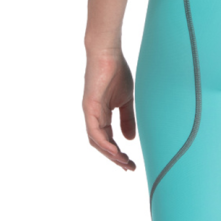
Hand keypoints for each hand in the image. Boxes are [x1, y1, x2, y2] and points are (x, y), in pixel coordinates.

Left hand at [83, 52, 136, 170]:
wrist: (108, 52)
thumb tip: (129, 140)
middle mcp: (93, 117)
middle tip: (130, 167)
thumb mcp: (126, 100)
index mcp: (102, 115)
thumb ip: (127, 119)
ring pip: (97, 141)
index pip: (108, 140)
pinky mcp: (89, 107)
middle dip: (116, 158)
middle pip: (101, 145)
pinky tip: (114, 150)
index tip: (131, 163)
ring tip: (124, 162)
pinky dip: (104, 143)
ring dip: (110, 154)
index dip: (119, 153)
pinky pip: (94, 131)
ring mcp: (90, 113)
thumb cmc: (116, 71)